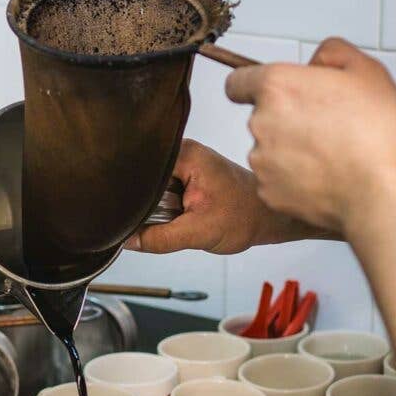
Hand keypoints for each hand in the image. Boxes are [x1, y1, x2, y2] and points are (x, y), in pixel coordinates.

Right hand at [127, 139, 316, 253]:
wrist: (268, 218)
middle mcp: (182, 153)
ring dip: (155, 209)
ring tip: (176, 218)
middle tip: (159, 220)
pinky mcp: (186, 178)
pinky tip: (177, 217)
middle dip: (144, 204)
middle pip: (143, 179)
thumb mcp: (199, 233)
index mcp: (185, 155)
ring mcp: (184, 165)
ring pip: (151, 189)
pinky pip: (162, 194)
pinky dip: (165, 210)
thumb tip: (128, 241)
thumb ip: (160, 238)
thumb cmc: (245, 217)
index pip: (140, 168)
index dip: (130, 192)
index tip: (126, 214)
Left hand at [225, 38, 395, 240]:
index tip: (272, 94)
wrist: (379, 191)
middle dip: (287, 119)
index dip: (253, 87)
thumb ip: (332, 53)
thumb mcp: (366, 69)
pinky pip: (276, 181)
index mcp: (277, 87)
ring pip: (270, 151)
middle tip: (326, 125)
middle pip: (262, 118)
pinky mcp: (268, 193)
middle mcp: (260, 123)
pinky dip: (294, 180)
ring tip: (330, 155)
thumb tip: (316, 62)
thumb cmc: (376, 132)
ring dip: (291, 151)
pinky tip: (324, 177)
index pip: (237, 83)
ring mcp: (261, 161)